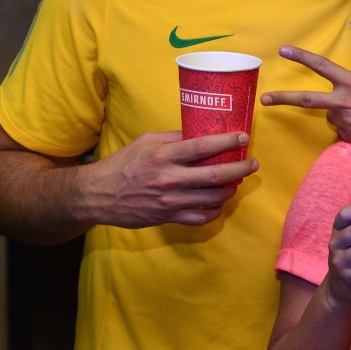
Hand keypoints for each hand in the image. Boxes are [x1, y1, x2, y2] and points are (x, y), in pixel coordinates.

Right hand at [79, 130, 257, 227]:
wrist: (97, 196)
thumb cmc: (122, 165)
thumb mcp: (144, 142)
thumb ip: (172, 138)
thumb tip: (199, 132)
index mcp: (163, 156)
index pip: (202, 147)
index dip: (227, 141)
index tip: (243, 137)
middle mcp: (169, 178)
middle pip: (214, 175)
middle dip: (240, 169)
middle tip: (253, 164)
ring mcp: (169, 201)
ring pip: (212, 198)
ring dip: (230, 190)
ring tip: (237, 183)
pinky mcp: (167, 217)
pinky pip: (200, 218)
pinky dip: (214, 211)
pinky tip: (218, 203)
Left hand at [261, 46, 350, 153]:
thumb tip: (343, 100)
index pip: (322, 66)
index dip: (302, 57)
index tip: (284, 50)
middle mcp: (347, 102)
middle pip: (308, 100)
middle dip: (283, 98)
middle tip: (265, 99)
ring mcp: (349, 123)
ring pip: (333, 119)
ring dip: (343, 118)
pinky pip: (345, 134)